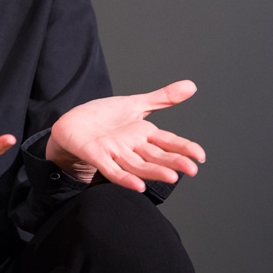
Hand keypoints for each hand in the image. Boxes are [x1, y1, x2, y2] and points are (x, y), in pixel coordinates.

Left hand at [46, 81, 205, 191]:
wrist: (71, 124)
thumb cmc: (104, 118)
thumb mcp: (134, 105)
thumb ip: (162, 99)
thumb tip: (191, 86)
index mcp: (144, 135)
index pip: (169, 142)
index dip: (184, 148)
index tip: (201, 156)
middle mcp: (132, 147)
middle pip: (156, 156)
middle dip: (174, 162)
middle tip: (192, 169)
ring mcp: (115, 153)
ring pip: (138, 165)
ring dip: (154, 172)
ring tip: (171, 177)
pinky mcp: (97, 155)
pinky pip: (112, 170)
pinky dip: (125, 178)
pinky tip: (137, 186)